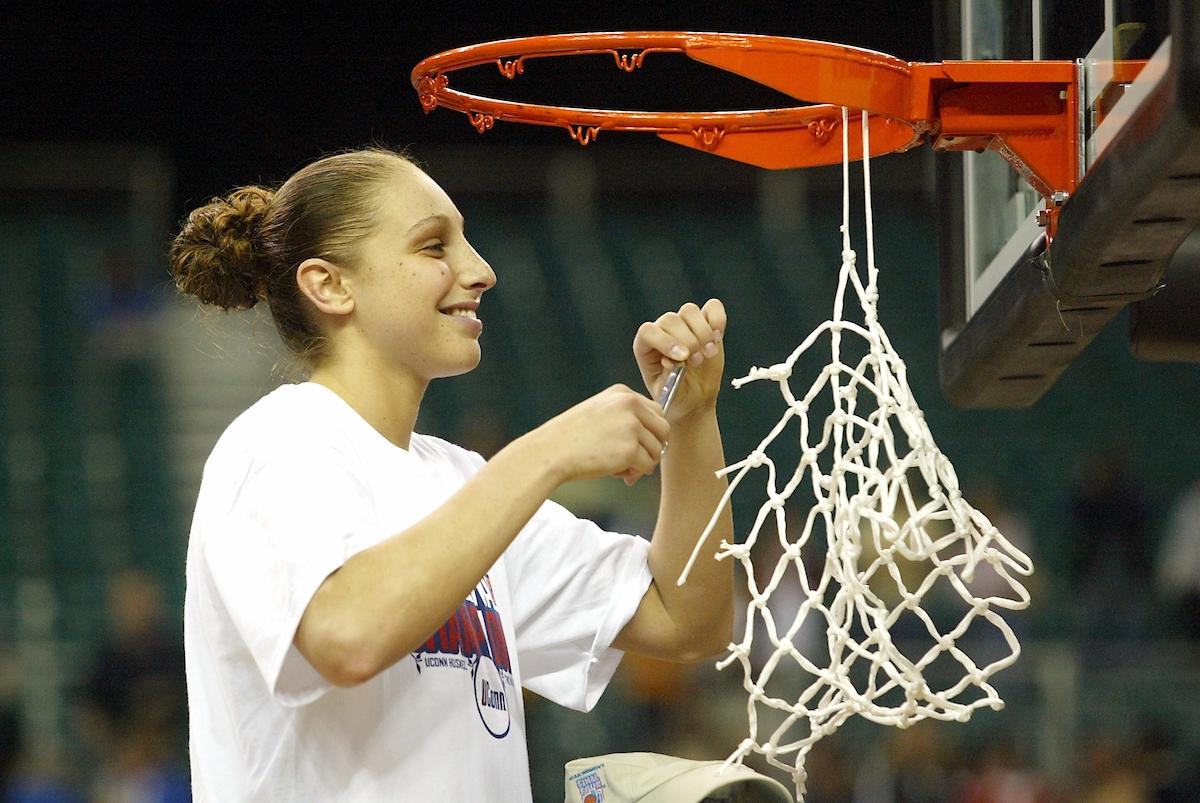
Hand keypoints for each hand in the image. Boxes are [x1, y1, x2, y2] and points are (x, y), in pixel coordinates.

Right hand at [525, 385, 670, 485]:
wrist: (551, 452)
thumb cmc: (571, 438)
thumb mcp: (600, 415)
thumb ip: (626, 420)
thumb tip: (656, 443)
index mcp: (622, 393)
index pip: (656, 411)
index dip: (650, 432)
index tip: (636, 444)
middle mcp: (630, 404)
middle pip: (663, 430)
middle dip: (652, 448)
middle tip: (635, 461)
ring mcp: (631, 426)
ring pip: (656, 450)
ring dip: (641, 463)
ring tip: (619, 467)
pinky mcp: (630, 449)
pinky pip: (646, 466)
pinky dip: (634, 474)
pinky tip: (616, 473)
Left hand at [633, 299, 726, 419]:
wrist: (696, 396)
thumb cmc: (677, 396)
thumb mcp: (669, 394)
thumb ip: (668, 378)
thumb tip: (670, 360)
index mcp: (646, 346)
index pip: (648, 331)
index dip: (665, 341)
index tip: (682, 358)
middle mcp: (662, 331)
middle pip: (670, 320)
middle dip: (688, 341)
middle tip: (697, 361)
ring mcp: (683, 324)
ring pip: (689, 311)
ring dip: (702, 332)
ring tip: (709, 353)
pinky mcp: (705, 322)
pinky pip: (712, 307)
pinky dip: (718, 319)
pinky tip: (719, 338)